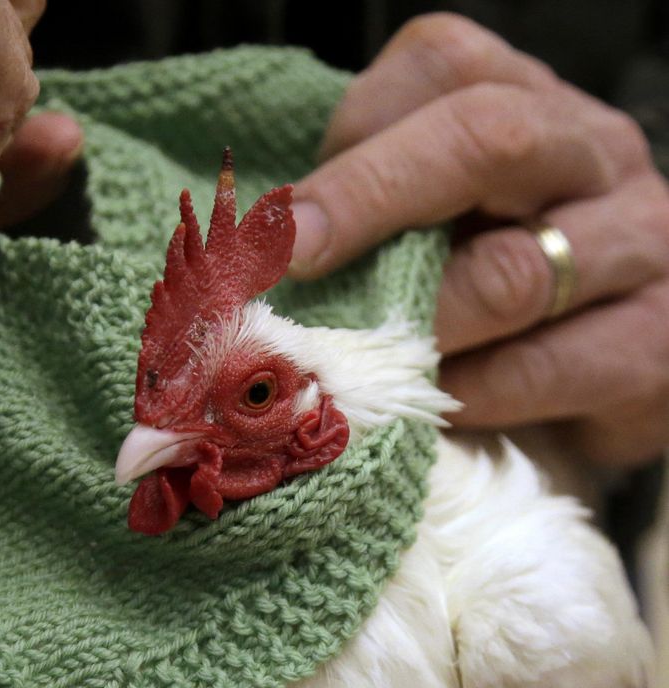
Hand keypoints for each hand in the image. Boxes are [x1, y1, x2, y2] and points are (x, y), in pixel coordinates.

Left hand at [289, 14, 668, 465]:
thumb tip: (269, 249)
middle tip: (297, 262)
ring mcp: (638, 244)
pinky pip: (538, 369)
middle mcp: (596, 153)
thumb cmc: (500, 295)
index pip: (443, 68)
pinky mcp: (649, 348)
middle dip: (370, 199)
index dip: (354, 141)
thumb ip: (378, 217)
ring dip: (415, 325)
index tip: (285, 223)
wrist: (619, 374)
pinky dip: (465, 395)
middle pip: (487, 138)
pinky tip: (429, 409)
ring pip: (510, 273)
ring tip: (355, 361)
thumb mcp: (442, 229)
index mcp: (533, 103)